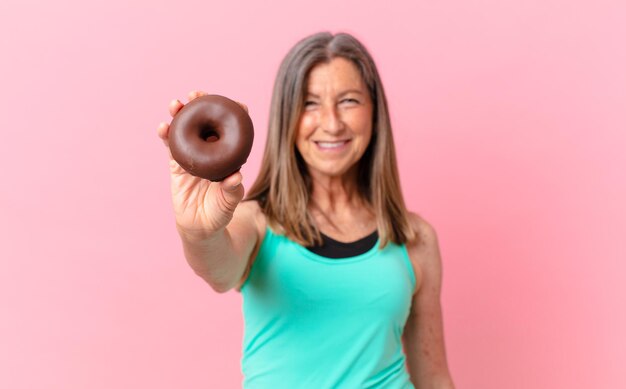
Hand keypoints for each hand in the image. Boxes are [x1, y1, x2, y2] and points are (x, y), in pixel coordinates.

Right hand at [157, 91, 249, 239]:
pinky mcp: (176, 164)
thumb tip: (236, 177)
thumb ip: (231, 191)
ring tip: (176, 104)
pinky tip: (163, 126)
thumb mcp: (228, 203)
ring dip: (179, 114)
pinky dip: (166, 134)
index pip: (233, 132)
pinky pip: (170, 146)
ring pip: (185, 129)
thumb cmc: (219, 213)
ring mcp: (191, 155)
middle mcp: (209, 151)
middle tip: (196, 94)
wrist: (199, 227)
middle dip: (201, 105)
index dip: (235, 115)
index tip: (238, 104)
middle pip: (206, 122)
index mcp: (227, 156)